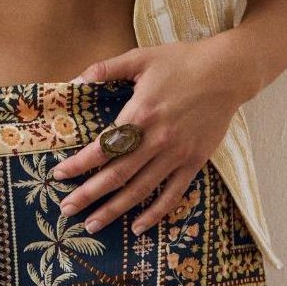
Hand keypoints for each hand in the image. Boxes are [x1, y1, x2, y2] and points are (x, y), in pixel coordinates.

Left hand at [51, 39, 247, 235]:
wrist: (227, 72)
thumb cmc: (182, 62)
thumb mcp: (141, 58)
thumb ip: (106, 68)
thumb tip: (74, 78)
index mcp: (140, 114)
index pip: (103, 147)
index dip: (79, 164)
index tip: (59, 175)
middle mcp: (156, 140)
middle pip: (116, 175)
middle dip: (89, 195)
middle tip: (67, 209)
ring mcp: (177, 154)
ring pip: (140, 190)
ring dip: (114, 210)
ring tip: (92, 225)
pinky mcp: (195, 162)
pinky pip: (172, 194)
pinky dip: (155, 214)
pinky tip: (138, 228)